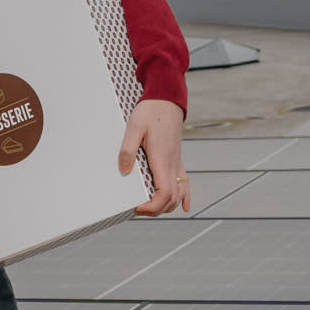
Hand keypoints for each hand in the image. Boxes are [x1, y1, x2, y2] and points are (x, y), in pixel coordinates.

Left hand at [121, 97, 190, 216]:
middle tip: (138, 209)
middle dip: (156, 210)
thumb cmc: (150, 111)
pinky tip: (184, 206)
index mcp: (161, 159)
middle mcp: (172, 163)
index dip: (152, 207)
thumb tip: (124, 170)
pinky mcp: (177, 158)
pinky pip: (185, 182)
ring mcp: (176, 162)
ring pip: (179, 194)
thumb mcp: (134, 127)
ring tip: (150, 207)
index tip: (137, 207)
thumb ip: (127, 149)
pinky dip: (185, 197)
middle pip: (171, 199)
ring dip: (167, 206)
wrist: (167, 99)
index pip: (164, 194)